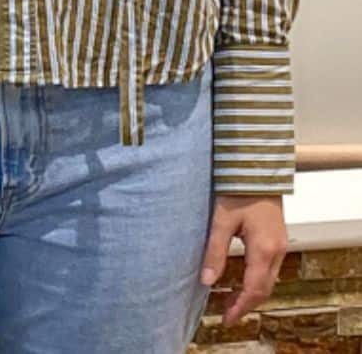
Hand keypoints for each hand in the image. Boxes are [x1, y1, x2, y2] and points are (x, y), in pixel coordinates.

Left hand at [200, 192, 288, 327]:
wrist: (258, 168)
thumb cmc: (240, 189)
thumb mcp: (222, 219)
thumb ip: (215, 250)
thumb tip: (207, 280)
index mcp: (263, 249)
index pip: (254, 290)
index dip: (239, 308)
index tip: (226, 319)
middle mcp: (277, 251)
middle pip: (264, 289)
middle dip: (246, 304)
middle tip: (227, 313)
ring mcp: (281, 244)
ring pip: (269, 280)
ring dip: (253, 293)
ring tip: (232, 299)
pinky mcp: (279, 238)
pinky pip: (271, 268)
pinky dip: (258, 280)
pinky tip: (244, 278)